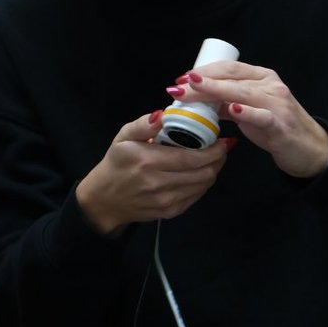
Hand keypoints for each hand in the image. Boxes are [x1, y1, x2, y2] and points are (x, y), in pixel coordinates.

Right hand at [76, 111, 230, 234]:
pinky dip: (203, 183)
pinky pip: (196, 196)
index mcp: (149, 161)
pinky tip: (198, 173)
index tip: (222, 140)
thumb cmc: (116, 164)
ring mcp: (166, 201)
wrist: (105, 200)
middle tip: (221, 147)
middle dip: (218, 159)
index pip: (192, 158)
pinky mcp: (170, 212)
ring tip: (212, 158)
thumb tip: (162, 114)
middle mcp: (159, 184)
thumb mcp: (123, 137)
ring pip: (203, 185)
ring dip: (213, 170)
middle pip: (204, 173)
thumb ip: (143, 125)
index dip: (214, 150)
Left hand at [167, 60, 327, 177]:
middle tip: (177, 86)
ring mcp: (277, 103)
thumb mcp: (250, 110)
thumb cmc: (277, 127)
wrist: (310, 150)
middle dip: (201, 81)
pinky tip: (231, 109)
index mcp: (262, 77)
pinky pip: (262, 116)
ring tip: (193, 90)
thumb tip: (197, 101)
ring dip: (214, 91)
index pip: (229, 68)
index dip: (204, 71)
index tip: (182, 78)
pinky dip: (246, 112)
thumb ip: (227, 103)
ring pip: (242, 92)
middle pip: (231, 78)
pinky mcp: (281, 124)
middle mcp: (270, 85)